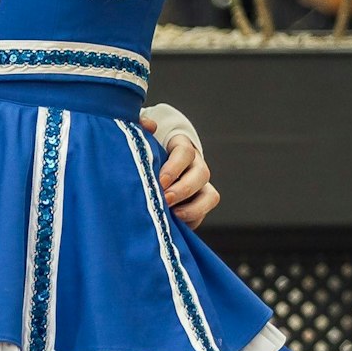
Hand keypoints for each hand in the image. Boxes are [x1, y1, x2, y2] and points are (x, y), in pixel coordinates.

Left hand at [141, 115, 218, 229]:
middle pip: (201, 174)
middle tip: (164, 200)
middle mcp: (195, 165)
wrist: (150, 168)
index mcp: (182, 146)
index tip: (160, 181)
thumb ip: (142, 130)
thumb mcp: (141, 140)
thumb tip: (149, 125)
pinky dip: (190, 221)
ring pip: (210, 196)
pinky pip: (203, 215)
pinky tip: (173, 225)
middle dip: (183, 189)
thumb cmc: (144, 153)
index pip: (185, 152)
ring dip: (194, 208)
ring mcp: (201, 186)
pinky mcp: (199, 205)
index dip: (174, 167)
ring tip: (173, 216)